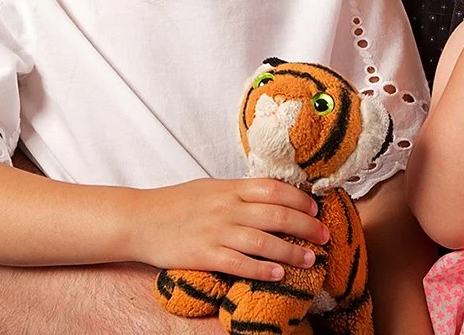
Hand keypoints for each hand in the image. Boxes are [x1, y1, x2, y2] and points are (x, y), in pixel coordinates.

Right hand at [129, 178, 328, 281]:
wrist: (139, 219)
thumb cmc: (174, 205)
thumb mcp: (209, 189)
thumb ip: (237, 193)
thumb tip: (268, 198)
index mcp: (228, 188)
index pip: (272, 189)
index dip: (298, 199)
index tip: (315, 209)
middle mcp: (226, 207)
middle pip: (275, 214)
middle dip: (305, 225)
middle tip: (324, 236)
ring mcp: (215, 231)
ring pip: (262, 240)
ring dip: (291, 250)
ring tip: (310, 258)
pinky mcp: (204, 254)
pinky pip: (238, 263)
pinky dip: (261, 269)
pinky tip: (277, 274)